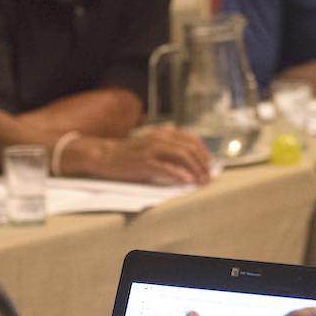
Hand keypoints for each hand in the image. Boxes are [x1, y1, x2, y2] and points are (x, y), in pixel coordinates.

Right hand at [75, 126, 212, 185]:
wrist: (106, 156)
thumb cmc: (130, 154)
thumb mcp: (153, 146)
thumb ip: (169, 149)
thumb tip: (190, 163)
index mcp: (164, 133)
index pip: (192, 139)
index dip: (204, 153)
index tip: (210, 166)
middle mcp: (160, 137)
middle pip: (190, 147)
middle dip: (203, 163)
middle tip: (208, 177)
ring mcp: (152, 149)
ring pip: (182, 155)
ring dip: (195, 169)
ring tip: (201, 181)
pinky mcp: (144, 162)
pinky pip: (166, 167)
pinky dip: (180, 174)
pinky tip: (187, 181)